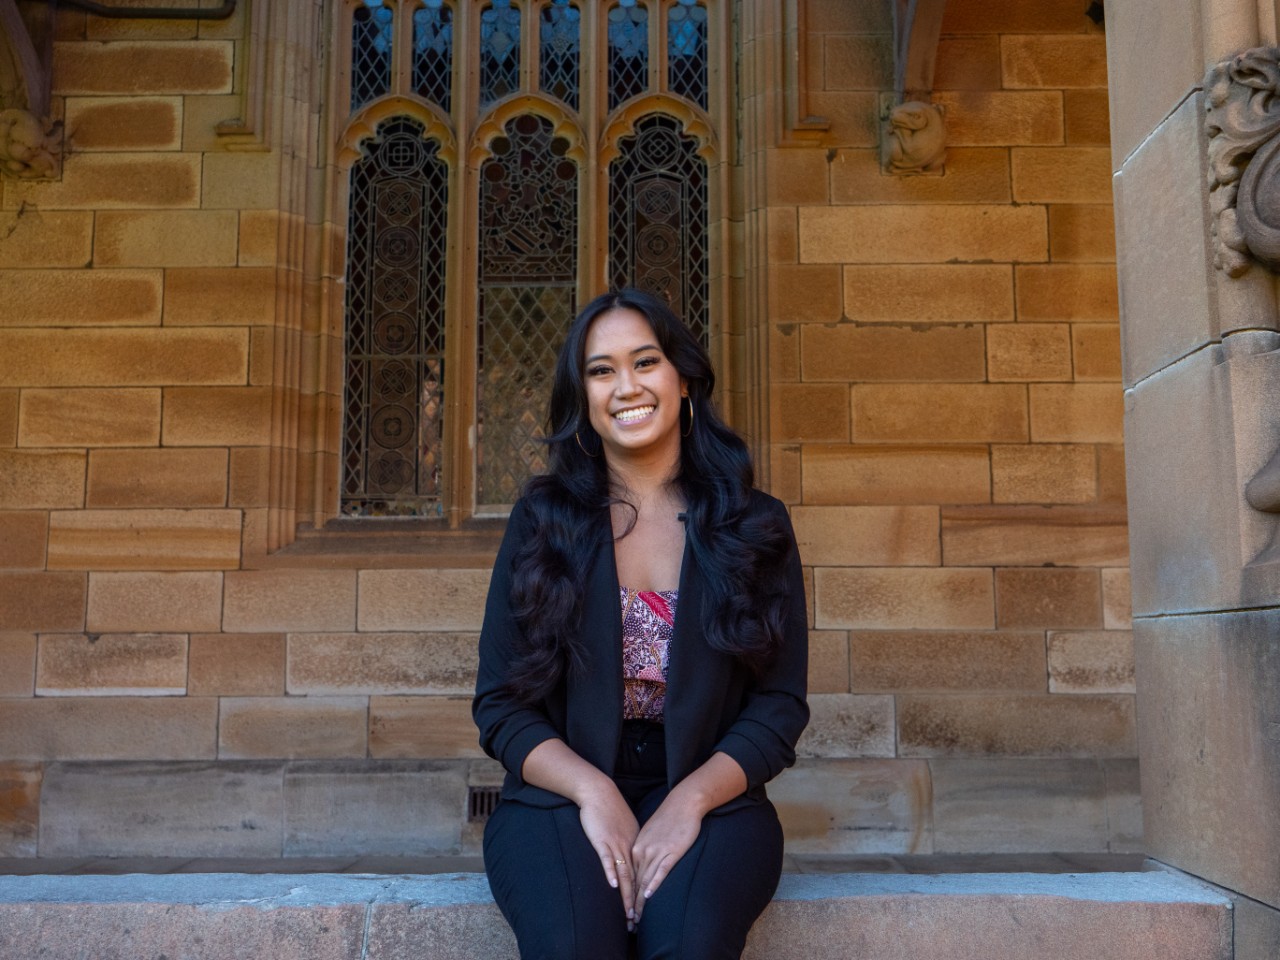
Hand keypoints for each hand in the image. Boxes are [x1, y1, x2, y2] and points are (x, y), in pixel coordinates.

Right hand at [578, 783, 641, 928]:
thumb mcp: (623, 828)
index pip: (640, 874)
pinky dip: (611, 873)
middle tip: (636, 922)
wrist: (598, 792)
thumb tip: (629, 858)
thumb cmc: (609, 810)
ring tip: (628, 914)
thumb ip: (627, 843)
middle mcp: (629, 846)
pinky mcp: (602, 840)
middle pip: (634, 879)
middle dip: (635, 903)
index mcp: (635, 844)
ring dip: (626, 896)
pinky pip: (607, 859)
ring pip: (624, 874)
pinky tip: (614, 886)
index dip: (641, 894)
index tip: (643, 912)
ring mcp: (616, 844)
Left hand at [628, 792, 702, 922]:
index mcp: (637, 847)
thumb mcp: (651, 835)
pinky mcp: (671, 851)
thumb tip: (642, 864)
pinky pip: (661, 870)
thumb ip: (645, 850)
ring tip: (637, 918)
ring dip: (640, 901)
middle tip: (628, 924)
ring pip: (645, 880)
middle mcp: (643, 851)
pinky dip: (654, 883)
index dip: (626, 897)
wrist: (683, 803)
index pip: (629, 877)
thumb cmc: (669, 819)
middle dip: (631, 904)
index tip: (623, 913)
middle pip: (634, 882)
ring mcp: (657, 851)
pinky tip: (649, 895)